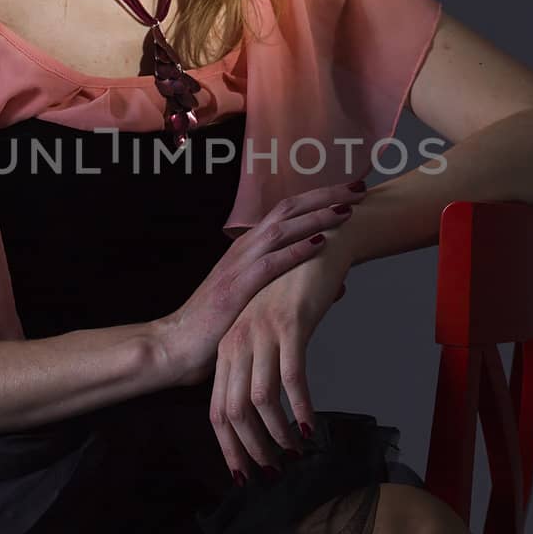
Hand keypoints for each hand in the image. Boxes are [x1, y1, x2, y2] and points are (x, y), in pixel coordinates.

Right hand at [151, 181, 367, 389]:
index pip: (287, 212)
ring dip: (316, 217)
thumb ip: (295, 289)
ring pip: (282, 229)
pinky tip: (320, 243)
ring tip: (347, 209)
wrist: (174, 345)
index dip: (319, 199)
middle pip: (288, 209)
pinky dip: (296, 251)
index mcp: (247, 249)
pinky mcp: (235, 288)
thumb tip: (338, 286)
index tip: (349, 192)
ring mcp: (237, 266)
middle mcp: (243, 249)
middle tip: (358, 187)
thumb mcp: (260, 303)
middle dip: (325, 197)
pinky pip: (270, 263)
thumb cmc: (216, 328)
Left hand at [209, 225, 354, 481]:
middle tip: (272, 474)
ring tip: (295, 454)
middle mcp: (238, 342)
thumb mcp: (267, 331)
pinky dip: (300, 408)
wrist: (317, 245)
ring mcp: (262, 333)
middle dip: (250, 449)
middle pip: (233, 411)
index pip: (218, 409)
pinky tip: (311, 428)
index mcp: (229, 349)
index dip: (229, 446)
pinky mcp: (290, 325)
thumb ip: (259, 365)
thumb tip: (261, 412)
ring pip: (261, 400)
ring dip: (278, 434)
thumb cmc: (293, 293)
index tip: (244, 475)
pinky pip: (292, 377)